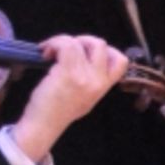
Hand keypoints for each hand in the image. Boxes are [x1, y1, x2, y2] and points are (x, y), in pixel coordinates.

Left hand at [11, 34, 127, 162]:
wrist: (44, 125)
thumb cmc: (57, 111)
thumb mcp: (84, 97)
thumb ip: (89, 79)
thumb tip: (81, 56)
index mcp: (102, 87)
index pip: (120, 61)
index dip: (106, 49)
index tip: (86, 50)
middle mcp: (97, 81)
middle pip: (101, 45)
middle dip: (82, 39)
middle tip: (66, 48)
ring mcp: (84, 77)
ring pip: (79, 42)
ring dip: (61, 40)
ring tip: (51, 52)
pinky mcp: (68, 73)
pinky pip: (65, 45)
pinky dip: (53, 43)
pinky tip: (45, 52)